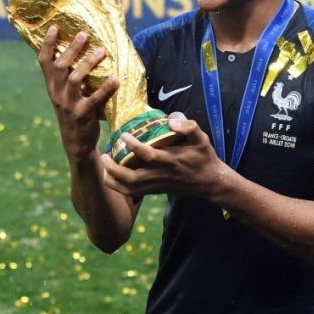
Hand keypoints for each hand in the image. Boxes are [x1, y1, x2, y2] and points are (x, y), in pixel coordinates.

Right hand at [37, 26, 117, 160]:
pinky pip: (94, 99)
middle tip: (84, 34)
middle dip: (72, 49)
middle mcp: (56, 93)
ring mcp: (68, 105)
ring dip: (88, 64)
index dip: (48, 44)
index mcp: (51, 86)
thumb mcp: (65, 95)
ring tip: (103, 52)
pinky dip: (106, 89)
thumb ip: (67, 77)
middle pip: (60, 66)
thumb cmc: (74, 113)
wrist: (76, 143)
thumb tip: (78, 51)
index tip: (55, 27)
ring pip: (75, 79)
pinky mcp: (82, 115)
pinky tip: (116, 79)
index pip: (44, 62)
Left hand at [100, 117, 228, 199]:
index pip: (148, 155)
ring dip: (113, 179)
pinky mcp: (155, 191)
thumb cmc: (204, 158)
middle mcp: (161, 175)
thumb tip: (171, 121)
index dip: (133, 145)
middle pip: (132, 177)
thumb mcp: (202, 138)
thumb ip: (189, 127)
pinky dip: (119, 186)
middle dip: (114, 168)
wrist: (210, 182)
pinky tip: (111, 176)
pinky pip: (133, 193)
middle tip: (104, 154)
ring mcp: (157, 185)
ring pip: (129, 188)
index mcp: (171, 160)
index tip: (123, 134)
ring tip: (104, 165)